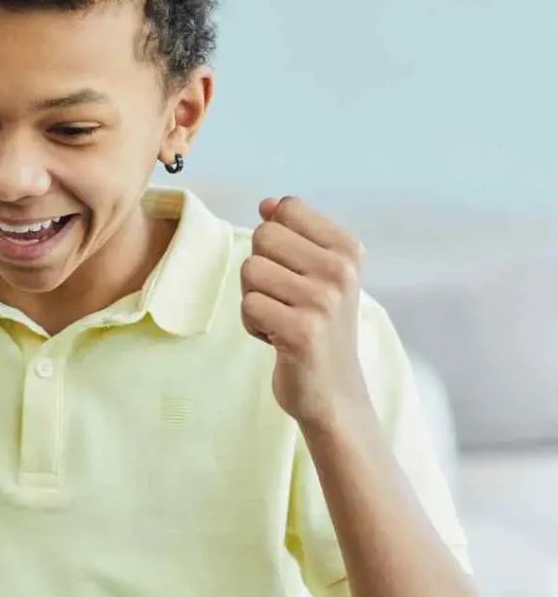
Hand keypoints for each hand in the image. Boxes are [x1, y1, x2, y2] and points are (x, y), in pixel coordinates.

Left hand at [240, 196, 370, 430]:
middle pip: (263, 236)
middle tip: (285, 299)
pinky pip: (248, 305)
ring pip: (250, 269)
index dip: (275, 240)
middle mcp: (341, 270)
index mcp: (347, 249)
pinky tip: (278, 339)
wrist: (334, 392)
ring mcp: (323, 301)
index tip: (294, 271)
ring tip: (282, 318)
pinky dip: (253, 324)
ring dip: (255, 297)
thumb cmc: (317, 325)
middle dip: (261, 268)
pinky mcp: (302, 331)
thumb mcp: (315, 272)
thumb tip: (266, 204)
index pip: (286, 209)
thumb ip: (292, 233)